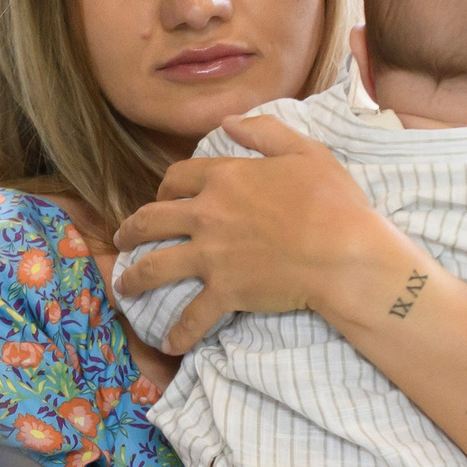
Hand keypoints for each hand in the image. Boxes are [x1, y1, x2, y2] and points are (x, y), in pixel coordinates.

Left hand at [111, 114, 415, 351]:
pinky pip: (193, 315)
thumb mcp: (304, 150)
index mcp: (224, 178)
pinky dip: (179, 333)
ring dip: (134, 278)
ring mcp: (212, 255)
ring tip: (123, 287)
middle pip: (152, 220)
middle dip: (131, 230)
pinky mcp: (224, 291)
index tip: (162, 197)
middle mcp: (207, 215)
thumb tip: (229, 121)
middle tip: (122, 239)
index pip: (178, 179)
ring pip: (156, 266)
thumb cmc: (332, 201)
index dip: (165, 188)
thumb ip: (264, 131)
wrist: (344, 252)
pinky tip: (169, 344)